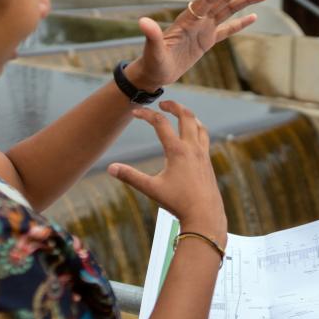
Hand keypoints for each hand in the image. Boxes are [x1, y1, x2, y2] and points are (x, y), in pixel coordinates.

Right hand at [107, 101, 226, 245]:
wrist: (205, 214)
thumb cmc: (177, 203)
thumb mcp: (151, 189)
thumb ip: (130, 176)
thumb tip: (110, 168)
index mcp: (177, 151)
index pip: (160, 123)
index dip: (146, 114)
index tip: (135, 112)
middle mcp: (192, 148)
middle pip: (185, 115)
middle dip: (173, 106)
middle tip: (162, 103)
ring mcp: (203, 154)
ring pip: (199, 125)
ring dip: (188, 116)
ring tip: (179, 115)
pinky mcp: (208, 161)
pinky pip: (204, 138)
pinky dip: (197, 129)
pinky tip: (191, 136)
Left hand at [126, 0, 266, 89]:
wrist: (153, 73)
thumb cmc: (152, 62)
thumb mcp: (153, 50)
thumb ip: (151, 35)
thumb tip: (143, 22)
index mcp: (188, 19)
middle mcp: (198, 20)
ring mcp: (204, 29)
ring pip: (228, 11)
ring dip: (245, 1)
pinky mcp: (207, 41)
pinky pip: (227, 29)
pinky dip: (240, 23)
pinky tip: (254, 16)